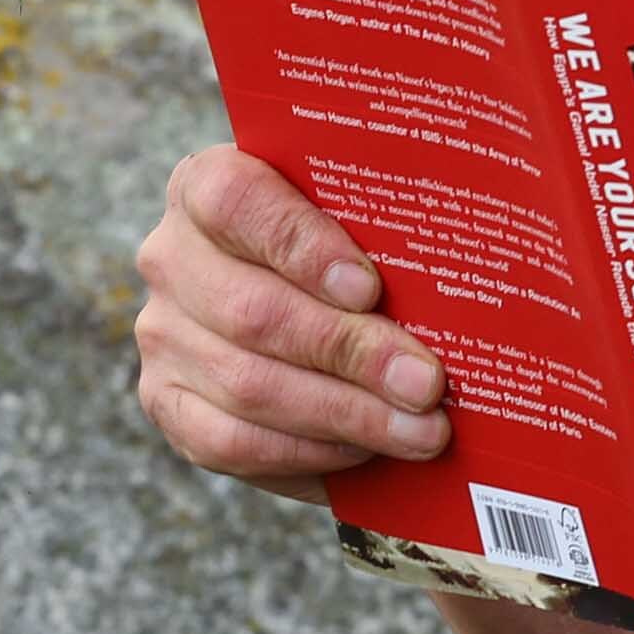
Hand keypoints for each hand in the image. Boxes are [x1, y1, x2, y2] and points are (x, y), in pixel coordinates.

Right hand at [131, 143, 449, 504]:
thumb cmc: (352, 246)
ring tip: (421, 430)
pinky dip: (307, 450)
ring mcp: (162, 334)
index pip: (235, 201)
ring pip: (248, 384)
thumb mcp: (361, 215)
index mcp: (207, 183)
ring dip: (346, 413)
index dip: (302, 245)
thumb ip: (387, 224)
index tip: (370, 287)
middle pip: (253, 309)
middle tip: (428, 382)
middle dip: (351, 352)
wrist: (305, 308)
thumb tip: (472, 259)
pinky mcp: (167, 402)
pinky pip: (231, 441)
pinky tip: (366, 450)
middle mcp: (171, 255)